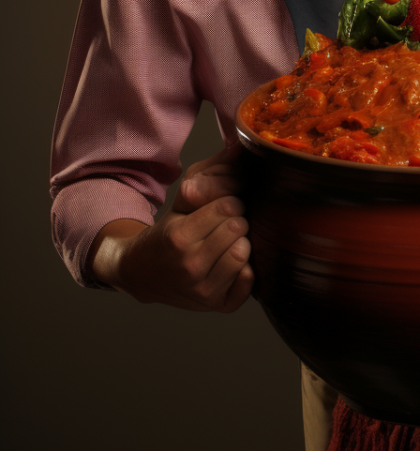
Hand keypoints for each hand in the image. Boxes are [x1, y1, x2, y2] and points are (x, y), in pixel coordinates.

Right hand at [88, 144, 253, 311]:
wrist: (140, 274)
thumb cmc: (166, 233)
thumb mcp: (181, 202)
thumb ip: (210, 171)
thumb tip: (240, 144)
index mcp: (178, 238)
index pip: (228, 207)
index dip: (229, 202)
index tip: (224, 206)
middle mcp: (189, 267)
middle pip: (239, 229)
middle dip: (236, 221)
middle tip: (225, 225)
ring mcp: (202, 291)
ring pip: (244, 254)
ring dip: (240, 244)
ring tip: (226, 243)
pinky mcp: (215, 306)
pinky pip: (247, 281)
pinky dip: (244, 271)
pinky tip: (230, 264)